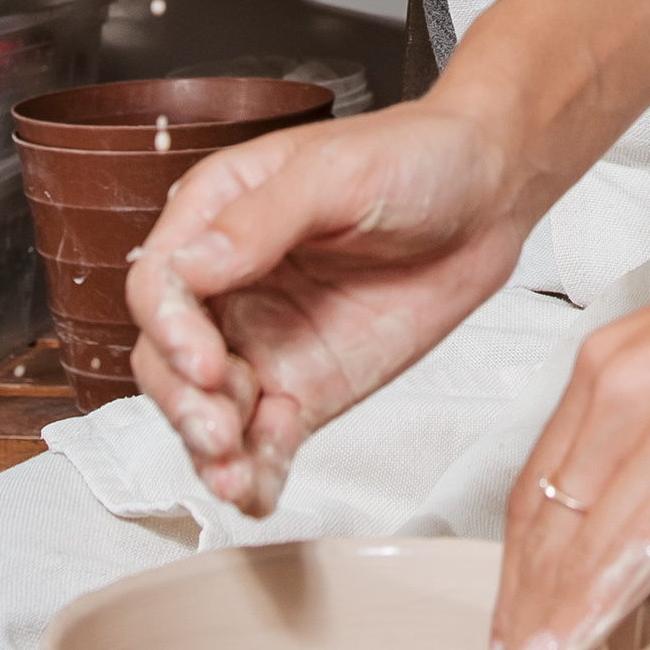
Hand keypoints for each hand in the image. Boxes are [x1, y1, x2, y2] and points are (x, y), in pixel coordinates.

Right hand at [126, 100, 539, 510]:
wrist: (489, 192)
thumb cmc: (411, 157)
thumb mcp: (335, 173)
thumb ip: (260, 222)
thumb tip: (189, 266)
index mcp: (217, 219)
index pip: (160, 286)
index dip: (169, 330)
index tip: (202, 361)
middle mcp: (230, 287)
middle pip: (167, 359)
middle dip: (182, 402)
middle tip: (218, 431)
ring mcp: (265, 343)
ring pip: (208, 409)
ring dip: (210, 449)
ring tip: (233, 477)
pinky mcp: (309, 387)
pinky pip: (267, 439)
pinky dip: (257, 471)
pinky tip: (258, 493)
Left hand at [490, 192, 649, 649]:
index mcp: (618, 356)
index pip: (541, 478)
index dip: (520, 558)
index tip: (514, 609)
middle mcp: (619, 382)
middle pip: (540, 518)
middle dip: (517, 603)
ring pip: (571, 543)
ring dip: (542, 623)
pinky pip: (628, 551)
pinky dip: (588, 613)